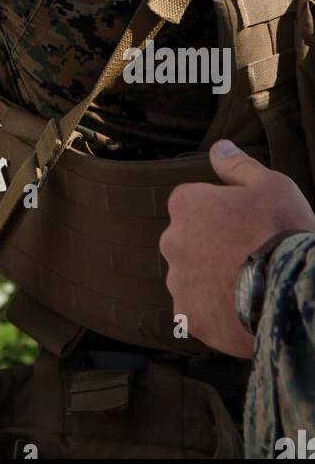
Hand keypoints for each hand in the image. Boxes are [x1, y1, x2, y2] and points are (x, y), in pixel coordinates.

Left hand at [160, 140, 314, 357]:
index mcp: (186, 204)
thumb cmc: (281, 231)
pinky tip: (240, 309)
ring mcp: (179, 281)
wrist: (291, 290)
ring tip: (248, 285)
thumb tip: (218, 147)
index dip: (221, 215)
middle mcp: (172, 241)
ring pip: (192, 277)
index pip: (193, 205)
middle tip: (248, 256)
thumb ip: (237, 165)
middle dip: (211, 248)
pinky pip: (198, 311)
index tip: (245, 226)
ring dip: (212, 280)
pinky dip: (214, 311)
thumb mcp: (270, 185)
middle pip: (189, 242)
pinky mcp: (189, 316)